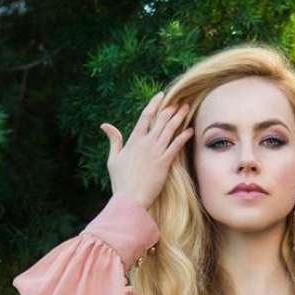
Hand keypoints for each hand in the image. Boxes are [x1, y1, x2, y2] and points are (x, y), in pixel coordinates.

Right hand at [100, 90, 193, 211]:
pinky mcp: (164, 163)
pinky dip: (183, 137)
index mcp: (133, 140)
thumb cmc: (120, 181)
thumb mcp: (113, 158)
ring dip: (179, 118)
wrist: (130, 198)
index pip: (145, 116)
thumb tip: (105, 125)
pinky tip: (190, 130)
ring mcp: (155, 152)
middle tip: (179, 101)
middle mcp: (145, 143)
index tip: (161, 96)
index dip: (154, 104)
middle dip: (171, 109)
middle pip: (160, 120)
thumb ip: (114, 140)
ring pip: (169, 130)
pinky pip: (176, 146)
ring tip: (186, 108)